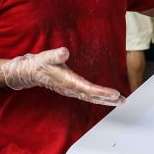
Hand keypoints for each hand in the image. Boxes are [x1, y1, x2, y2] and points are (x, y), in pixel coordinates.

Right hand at [1, 48, 124, 105]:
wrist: (31, 72)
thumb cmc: (40, 64)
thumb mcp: (46, 57)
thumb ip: (55, 55)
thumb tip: (64, 52)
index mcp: (68, 82)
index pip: (88, 89)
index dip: (102, 92)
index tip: (115, 93)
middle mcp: (72, 89)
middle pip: (93, 97)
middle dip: (108, 99)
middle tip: (123, 100)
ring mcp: (72, 91)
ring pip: (91, 98)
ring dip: (106, 100)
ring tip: (120, 101)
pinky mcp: (72, 90)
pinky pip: (88, 96)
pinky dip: (99, 98)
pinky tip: (107, 98)